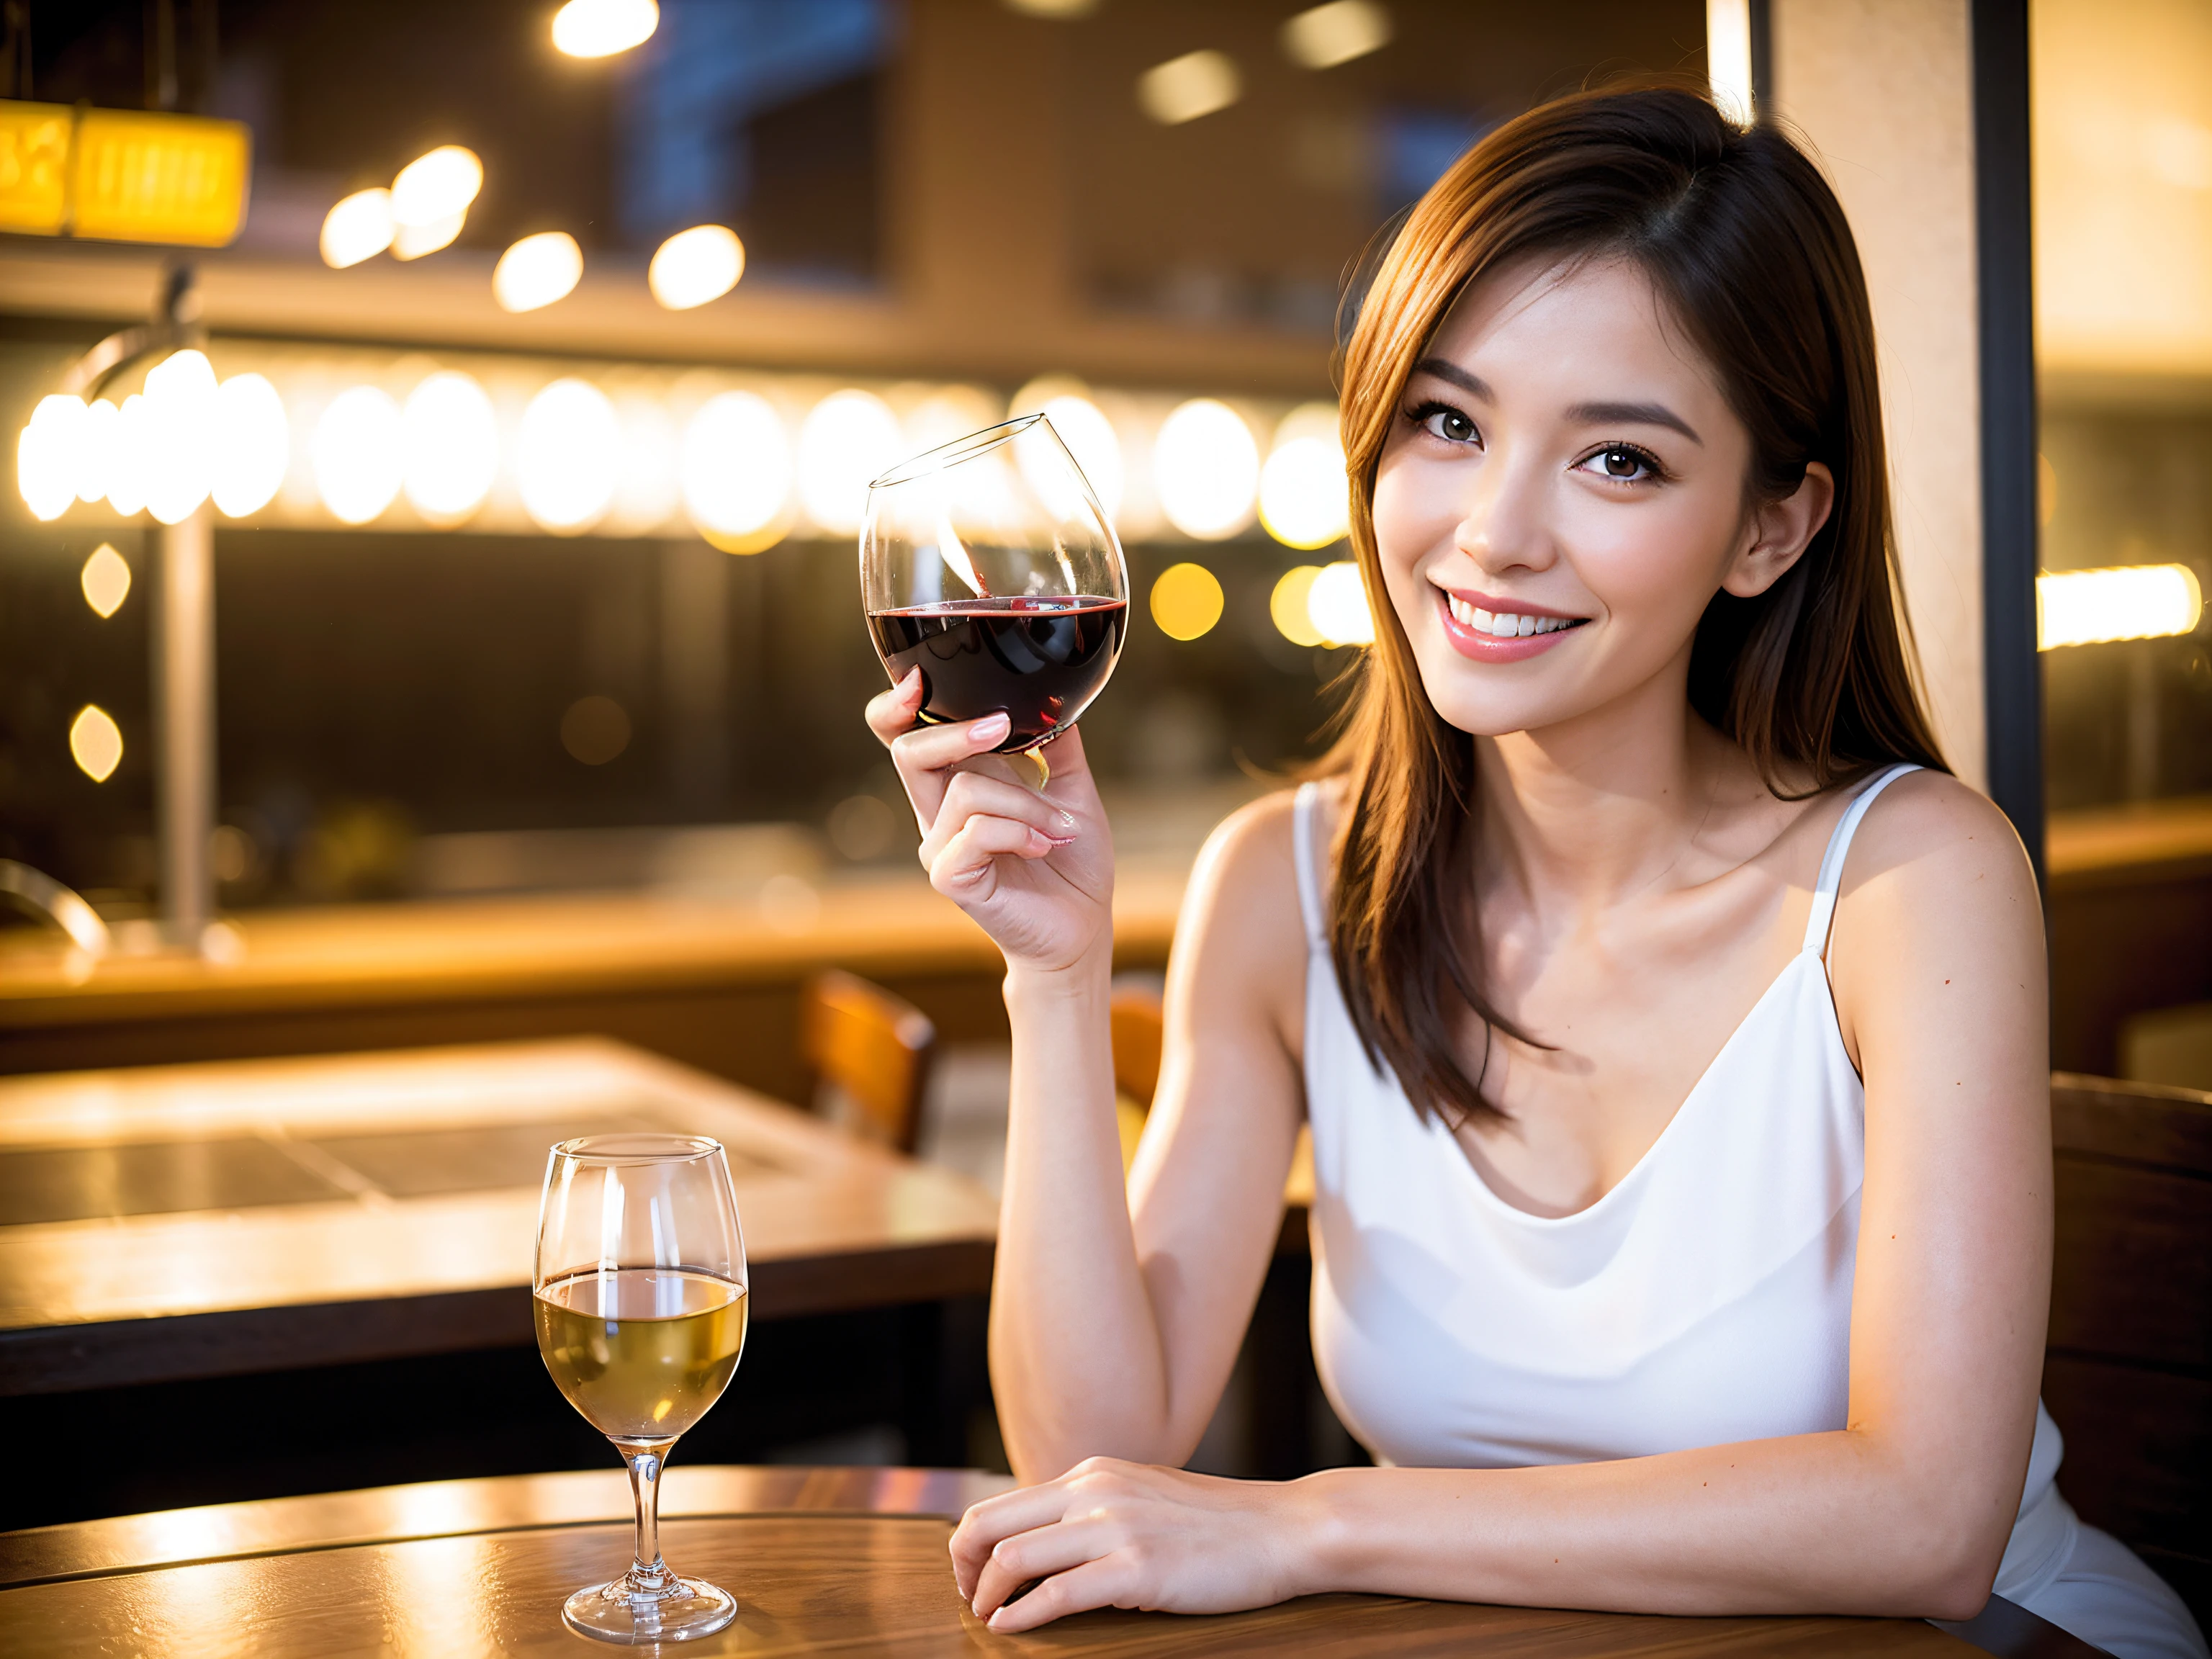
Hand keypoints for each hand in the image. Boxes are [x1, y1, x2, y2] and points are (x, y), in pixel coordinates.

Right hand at [865, 670, 1114, 973]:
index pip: (902, 740)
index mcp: (957, 785)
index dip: (894, 708)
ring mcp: (941, 848)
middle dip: (957, 732)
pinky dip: (1020, 831)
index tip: (918, 681)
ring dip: (1025, 801)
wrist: (1084, 925)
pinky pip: (976, 833)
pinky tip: (1046, 845)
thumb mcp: (1072, 788)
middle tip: (1003, 727)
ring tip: (1060, 828)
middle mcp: (938, 814)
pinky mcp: (953, 879)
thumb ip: (1057, 741)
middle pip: (909, 752)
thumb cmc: (1073, 861)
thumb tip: (1059, 695)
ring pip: (964, 790)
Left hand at [948, 1457, 1315, 1632]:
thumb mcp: (1144, 1494)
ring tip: (989, 1618)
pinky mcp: (1138, 1569)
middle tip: (968, 1600)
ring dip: (987, 1596)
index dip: (969, 1545)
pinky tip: (1012, 1630)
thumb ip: (1096, 1506)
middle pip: (991, 1526)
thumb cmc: (1220, 1522)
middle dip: (963, 1568)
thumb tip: (1046, 1537)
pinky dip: (1023, 1617)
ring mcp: (1115, 1528)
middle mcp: (1095, 1491)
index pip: (1000, 1504)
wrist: (1284, 1529)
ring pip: (1014, 1559)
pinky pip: (1057, 1595)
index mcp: (1093, 1474)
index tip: (970, 1575)